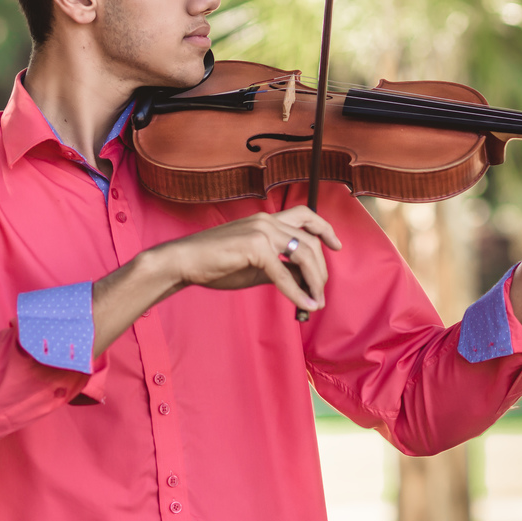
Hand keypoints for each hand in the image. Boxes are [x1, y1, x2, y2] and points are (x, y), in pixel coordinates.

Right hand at [150, 206, 342, 312]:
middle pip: (310, 241)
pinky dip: (296, 292)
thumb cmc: (216, 263)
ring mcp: (261, 231)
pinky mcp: (255, 247)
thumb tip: (305, 279)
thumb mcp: (256, 265)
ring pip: (304, 254)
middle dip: (321, 270)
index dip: (325, 228)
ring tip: (315, 301)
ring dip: (314, 281)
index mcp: (266, 219)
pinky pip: (284, 273)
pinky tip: (303, 304)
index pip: (305, 215)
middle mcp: (267, 220)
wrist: (184, 261)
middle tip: (320, 292)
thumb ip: (281, 266)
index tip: (337, 245)